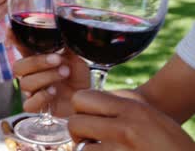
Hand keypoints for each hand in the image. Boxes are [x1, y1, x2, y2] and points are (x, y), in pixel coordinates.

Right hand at [8, 28, 89, 116]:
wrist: (87, 100)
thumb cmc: (77, 78)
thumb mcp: (76, 59)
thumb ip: (67, 47)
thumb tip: (64, 30)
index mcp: (36, 59)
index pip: (20, 47)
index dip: (13, 39)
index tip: (10, 30)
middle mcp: (30, 74)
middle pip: (18, 67)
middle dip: (37, 62)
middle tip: (57, 59)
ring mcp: (32, 91)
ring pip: (25, 83)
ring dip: (46, 77)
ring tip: (64, 73)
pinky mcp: (37, 107)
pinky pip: (29, 104)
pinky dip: (41, 96)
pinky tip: (54, 91)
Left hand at [68, 90, 194, 149]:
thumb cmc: (168, 142)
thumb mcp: (149, 112)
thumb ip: (120, 101)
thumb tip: (88, 100)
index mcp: (132, 109)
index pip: (81, 98)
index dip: (81, 109)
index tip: (89, 118)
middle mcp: (125, 129)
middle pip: (75, 123)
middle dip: (79, 133)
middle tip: (92, 139)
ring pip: (81, 148)